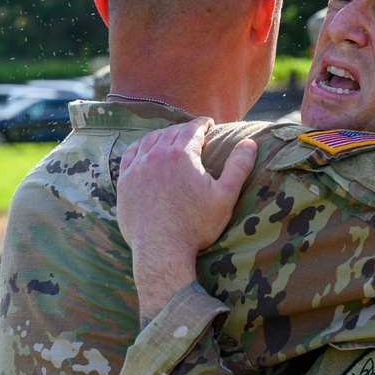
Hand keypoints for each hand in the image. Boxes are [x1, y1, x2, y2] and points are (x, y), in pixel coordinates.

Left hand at [117, 118, 257, 318]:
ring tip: (171, 137)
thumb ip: (238, 167)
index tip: (208, 124)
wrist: (161, 251)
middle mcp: (156, 155)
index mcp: (181, 155)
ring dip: (163, 135)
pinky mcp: (124, 182)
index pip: (193, 129)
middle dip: (184, 129)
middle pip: (171, 132)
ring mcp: (137, 168)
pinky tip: (146, 149)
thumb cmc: (196, 227)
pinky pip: (131, 154)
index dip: (202, 124)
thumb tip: (250, 144)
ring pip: (150, 140)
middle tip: (193, 132)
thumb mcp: (224, 197)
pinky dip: (141, 147)